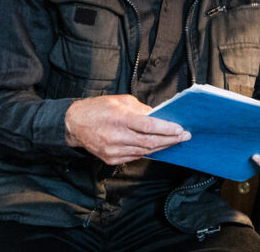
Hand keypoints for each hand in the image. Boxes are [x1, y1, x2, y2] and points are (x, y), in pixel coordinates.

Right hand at [64, 94, 189, 164]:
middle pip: (150, 141)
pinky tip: (156, 146)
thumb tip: (159, 116)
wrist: (75, 124)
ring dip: (162, 146)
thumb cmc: (98, 108)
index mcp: (120, 118)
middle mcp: (116, 136)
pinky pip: (135, 156)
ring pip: (145, 151)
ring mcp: (113, 150)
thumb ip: (141, 109)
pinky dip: (147, 151)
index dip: (167, 129)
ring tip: (174, 141)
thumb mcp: (121, 101)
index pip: (149, 126)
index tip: (180, 129)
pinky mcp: (110, 159)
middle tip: (184, 136)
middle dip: (171, 140)